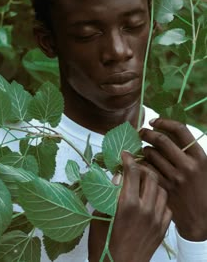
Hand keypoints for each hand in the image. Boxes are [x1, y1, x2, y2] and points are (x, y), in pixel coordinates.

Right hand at [88, 152, 170, 261]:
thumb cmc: (103, 244)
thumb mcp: (99, 216)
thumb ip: (109, 195)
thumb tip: (117, 178)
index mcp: (127, 205)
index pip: (133, 172)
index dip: (129, 159)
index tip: (125, 155)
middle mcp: (145, 209)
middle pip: (150, 177)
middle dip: (141, 168)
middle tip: (133, 168)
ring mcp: (156, 219)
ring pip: (161, 190)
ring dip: (152, 183)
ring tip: (142, 184)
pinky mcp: (162, 229)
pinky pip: (167, 206)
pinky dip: (159, 200)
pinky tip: (150, 201)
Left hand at [140, 118, 206, 240]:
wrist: (202, 218)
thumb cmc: (202, 188)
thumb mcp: (203, 166)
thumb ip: (188, 150)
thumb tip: (167, 130)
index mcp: (200, 156)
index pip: (180, 130)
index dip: (164, 122)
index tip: (154, 121)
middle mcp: (188, 165)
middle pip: (161, 140)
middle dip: (147, 133)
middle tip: (141, 131)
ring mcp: (175, 178)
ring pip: (151, 154)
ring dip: (144, 149)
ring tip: (144, 149)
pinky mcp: (164, 188)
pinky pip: (146, 169)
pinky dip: (141, 163)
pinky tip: (140, 162)